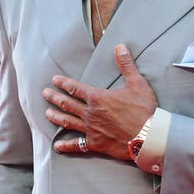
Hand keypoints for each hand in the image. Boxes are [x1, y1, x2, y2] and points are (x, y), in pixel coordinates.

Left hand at [44, 43, 156, 157]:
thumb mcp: (137, 83)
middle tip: (45, 93)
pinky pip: (76, 145)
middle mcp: (90, 113)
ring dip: (56, 116)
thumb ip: (126, 64)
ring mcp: (91, 129)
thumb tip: (120, 47)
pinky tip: (57, 146)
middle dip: (54, 97)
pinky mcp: (95, 144)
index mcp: (97, 97)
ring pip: (67, 121)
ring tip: (47, 113)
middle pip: (67, 104)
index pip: (75, 88)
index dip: (63, 83)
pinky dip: (66, 146)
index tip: (54, 80)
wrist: (149, 136)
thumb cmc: (144, 110)